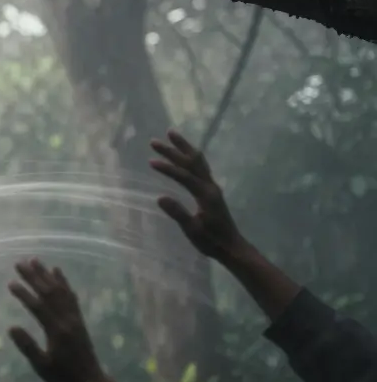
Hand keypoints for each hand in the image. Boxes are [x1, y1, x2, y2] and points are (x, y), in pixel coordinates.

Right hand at [7, 258, 105, 381]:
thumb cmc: (62, 377)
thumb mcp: (42, 366)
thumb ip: (28, 347)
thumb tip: (11, 327)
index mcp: (57, 331)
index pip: (38, 307)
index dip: (24, 294)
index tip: (10, 283)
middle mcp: (67, 319)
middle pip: (49, 293)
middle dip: (34, 277)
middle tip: (19, 263)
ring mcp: (74, 318)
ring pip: (60, 291)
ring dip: (47, 275)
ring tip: (36, 261)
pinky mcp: (78, 319)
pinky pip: (71, 296)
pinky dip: (64, 282)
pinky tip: (58, 273)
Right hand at [148, 129, 245, 260]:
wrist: (231, 247)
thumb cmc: (211, 241)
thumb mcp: (193, 230)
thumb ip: (178, 214)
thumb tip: (160, 198)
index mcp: (206, 195)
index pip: (184, 177)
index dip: (168, 169)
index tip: (151, 161)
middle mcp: (210, 186)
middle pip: (192, 163)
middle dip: (173, 150)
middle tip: (154, 141)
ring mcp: (212, 187)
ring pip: (198, 161)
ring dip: (184, 148)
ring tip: (171, 134)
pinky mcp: (211, 190)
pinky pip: (200, 167)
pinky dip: (191, 156)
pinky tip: (185, 154)